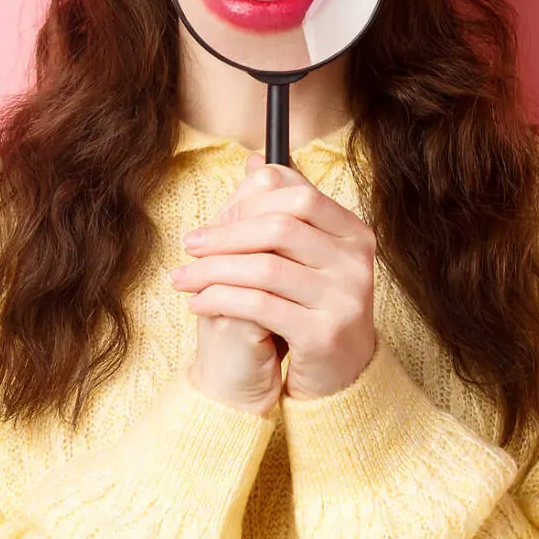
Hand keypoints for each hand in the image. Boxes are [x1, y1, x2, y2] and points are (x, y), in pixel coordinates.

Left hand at [170, 156, 377, 399]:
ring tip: (183, 278)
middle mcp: (356, 261)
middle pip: (280, 226)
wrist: (339, 376)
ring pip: (265, 267)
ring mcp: (344, 298)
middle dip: (225, 233)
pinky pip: (259, 306)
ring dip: (212, 270)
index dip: (248, 200)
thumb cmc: (313, 308)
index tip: (214, 219)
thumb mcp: (305, 257)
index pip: (298, 194)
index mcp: (353, 233)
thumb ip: (284, 210)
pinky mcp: (323, 335)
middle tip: (190, 245)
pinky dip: (220, 300)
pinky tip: (198, 304)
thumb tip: (255, 162)